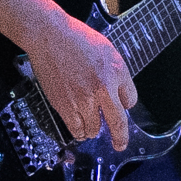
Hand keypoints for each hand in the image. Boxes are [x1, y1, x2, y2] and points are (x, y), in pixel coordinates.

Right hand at [24, 11, 137, 150]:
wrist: (49, 36)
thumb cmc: (76, 39)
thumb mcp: (108, 50)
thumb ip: (118, 74)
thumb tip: (123, 97)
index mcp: (116, 71)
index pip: (130, 100)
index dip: (127, 106)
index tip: (124, 110)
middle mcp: (102, 87)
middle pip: (117, 123)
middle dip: (120, 138)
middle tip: (120, 144)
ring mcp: (83, 99)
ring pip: (95, 128)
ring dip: (95, 131)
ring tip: (93, 129)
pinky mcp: (65, 105)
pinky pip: (76, 128)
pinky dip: (80, 132)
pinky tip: (81, 131)